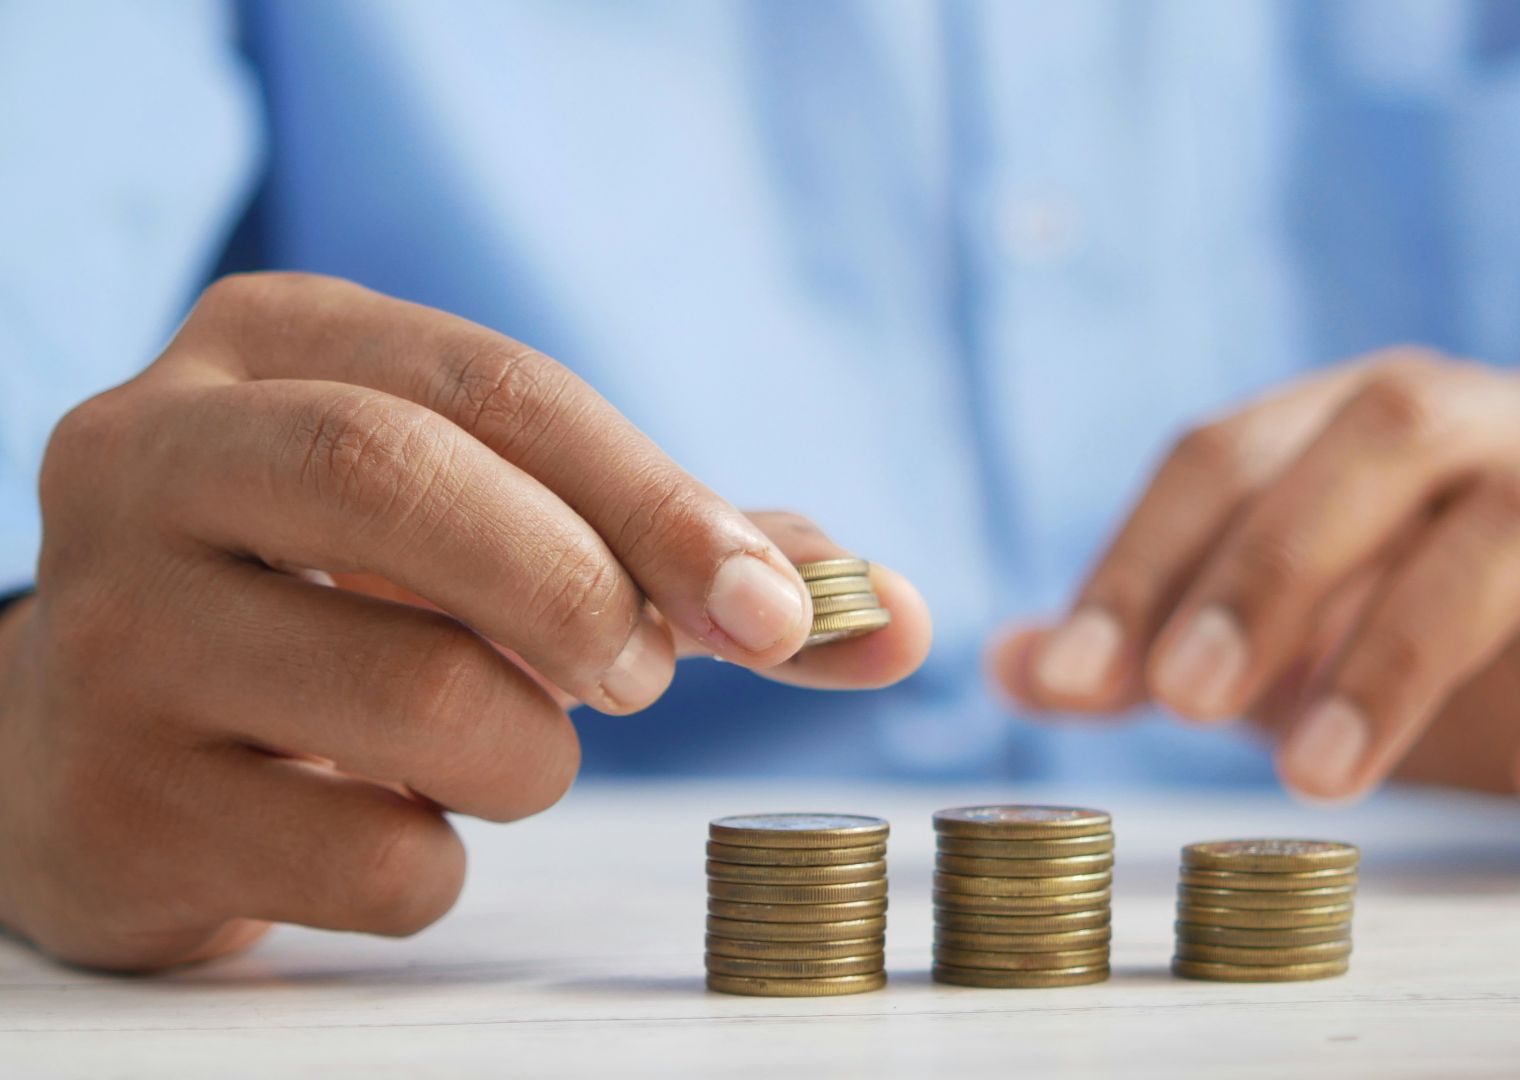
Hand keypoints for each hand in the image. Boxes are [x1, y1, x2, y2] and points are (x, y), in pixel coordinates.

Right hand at [0, 273, 930, 969]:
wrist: (111, 739)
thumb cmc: (351, 603)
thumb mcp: (495, 525)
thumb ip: (691, 556)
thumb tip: (897, 618)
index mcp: (270, 347)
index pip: (497, 386)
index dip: (661, 500)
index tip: (778, 611)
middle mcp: (149, 456)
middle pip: (406, 481)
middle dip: (582, 592)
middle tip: (638, 677)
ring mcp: (108, 634)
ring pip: (415, 696)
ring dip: (529, 755)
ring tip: (495, 748)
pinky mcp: (110, 805)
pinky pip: (370, 858)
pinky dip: (442, 864)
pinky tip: (387, 823)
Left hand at [995, 350, 1519, 857]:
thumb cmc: (1471, 653)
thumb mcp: (1299, 646)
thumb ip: (1164, 646)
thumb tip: (1010, 665)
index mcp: (1387, 417)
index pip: (1237, 442)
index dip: (1145, 553)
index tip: (1073, 676)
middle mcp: (1516, 424)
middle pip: (1390, 427)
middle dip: (1271, 564)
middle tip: (1185, 703)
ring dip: (1403, 648)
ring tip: (1321, 778)